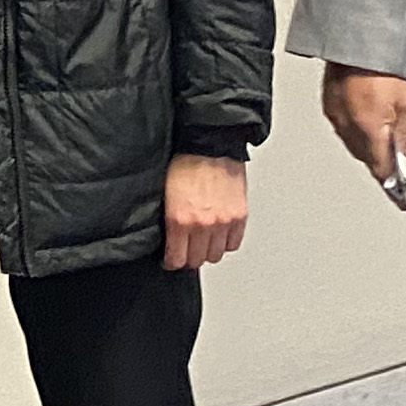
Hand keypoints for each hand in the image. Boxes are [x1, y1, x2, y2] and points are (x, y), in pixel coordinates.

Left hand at [161, 154, 249, 268]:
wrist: (210, 144)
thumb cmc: (185, 161)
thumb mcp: (165, 192)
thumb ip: (169, 218)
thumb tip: (167, 236)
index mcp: (180, 219)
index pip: (177, 259)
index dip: (172, 262)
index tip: (170, 260)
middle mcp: (203, 224)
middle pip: (197, 260)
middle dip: (189, 257)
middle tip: (185, 250)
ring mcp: (223, 222)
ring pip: (216, 254)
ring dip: (208, 250)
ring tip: (202, 241)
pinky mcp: (239, 216)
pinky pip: (234, 243)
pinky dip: (226, 242)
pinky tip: (218, 234)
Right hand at [321, 65, 405, 187]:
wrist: (359, 37)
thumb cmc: (383, 63)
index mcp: (368, 128)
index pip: (382, 170)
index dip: (394, 187)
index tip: (403, 198)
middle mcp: (347, 125)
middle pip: (367, 159)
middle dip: (384, 166)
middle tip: (402, 168)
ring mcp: (335, 115)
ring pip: (355, 146)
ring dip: (372, 149)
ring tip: (389, 144)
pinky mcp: (330, 105)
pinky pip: (344, 129)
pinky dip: (359, 134)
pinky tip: (371, 127)